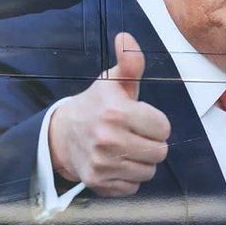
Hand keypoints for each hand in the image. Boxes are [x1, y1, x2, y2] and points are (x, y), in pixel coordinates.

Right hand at [47, 32, 170, 194]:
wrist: (62, 134)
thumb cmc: (95, 106)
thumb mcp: (112, 82)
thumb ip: (129, 62)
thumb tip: (126, 37)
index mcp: (116, 112)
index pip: (163, 128)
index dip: (156, 123)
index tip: (141, 119)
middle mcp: (109, 139)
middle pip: (160, 152)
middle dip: (151, 143)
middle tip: (135, 135)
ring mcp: (103, 163)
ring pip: (148, 171)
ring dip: (142, 161)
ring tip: (126, 149)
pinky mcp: (99, 182)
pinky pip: (133, 186)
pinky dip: (129, 177)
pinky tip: (117, 163)